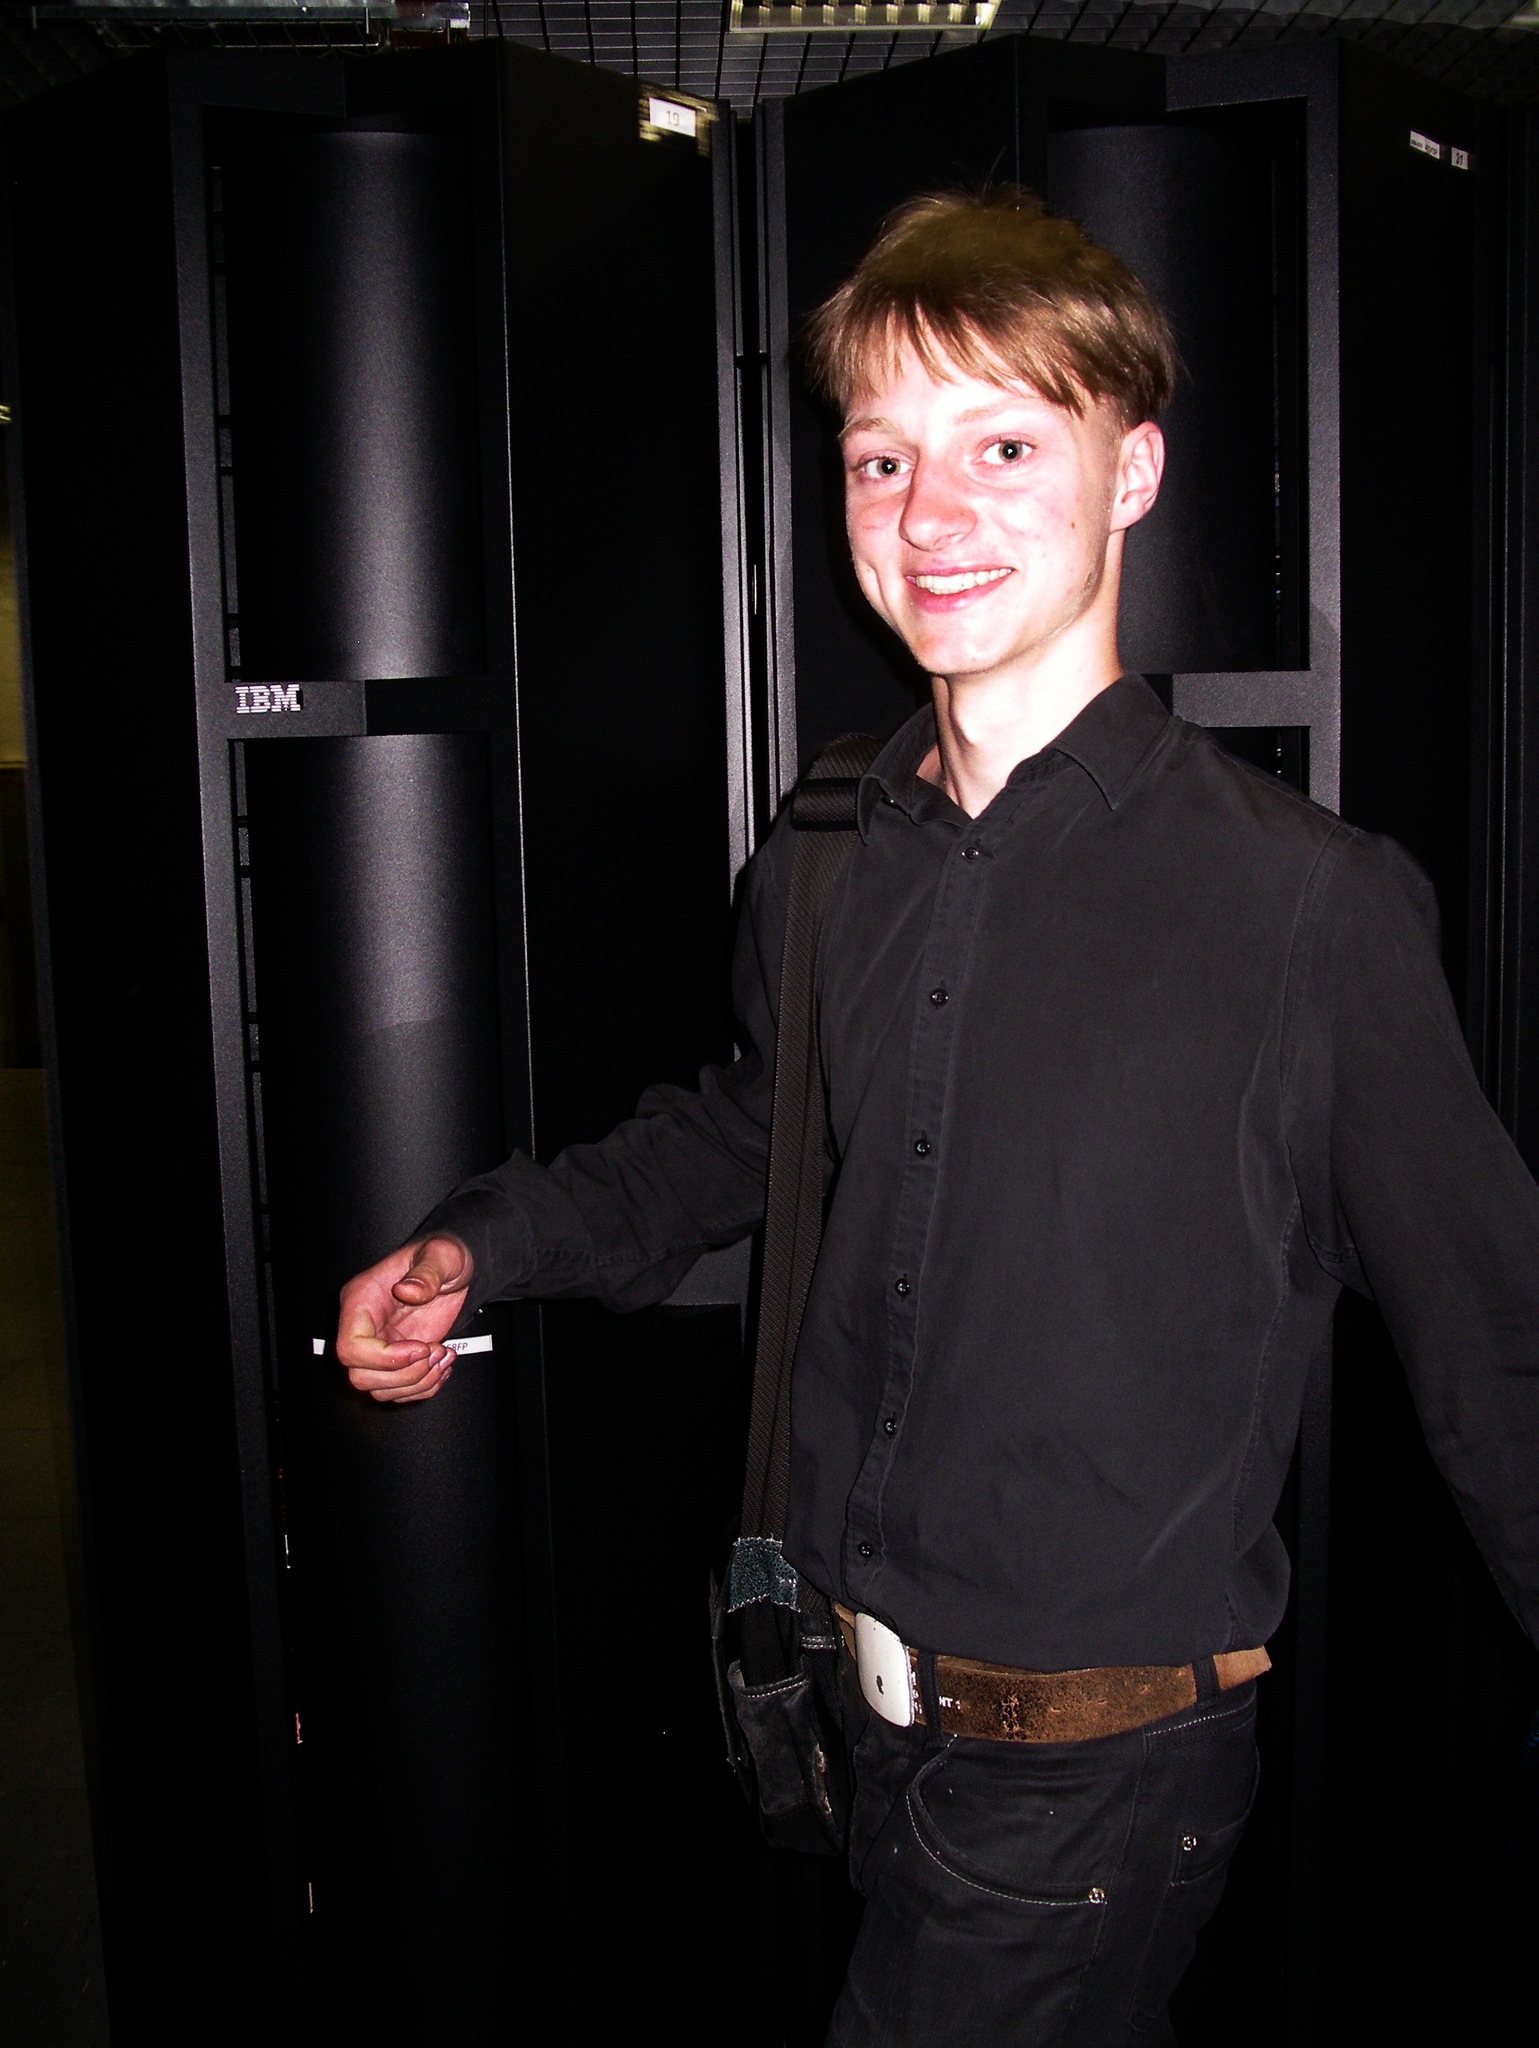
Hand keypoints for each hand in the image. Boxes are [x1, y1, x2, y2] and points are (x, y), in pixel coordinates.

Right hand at [335, 1235, 473, 1404]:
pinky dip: (424, 1387)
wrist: (456, 1269)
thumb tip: (407, 1290)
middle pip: (360, 1375)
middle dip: (405, 1374)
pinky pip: (399, 1391)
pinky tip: (443, 1365)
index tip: (422, 1347)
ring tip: (444, 1356)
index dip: (385, 1357)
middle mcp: (364, 1327)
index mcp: (361, 1299)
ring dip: (418, 1382)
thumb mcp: (441, 1255)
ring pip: (379, 1388)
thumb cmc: (442, 1257)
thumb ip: (427, 1272)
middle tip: (437, 1352)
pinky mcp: (396, 1360)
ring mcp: (379, 1346)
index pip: (350, 1346)